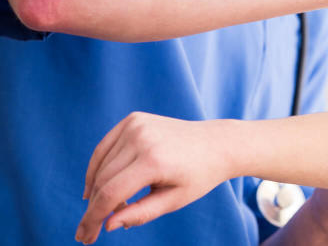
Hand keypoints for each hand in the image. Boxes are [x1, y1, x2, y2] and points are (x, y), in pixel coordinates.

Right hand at [75, 113, 234, 243]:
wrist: (217, 143)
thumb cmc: (199, 176)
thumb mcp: (174, 200)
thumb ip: (140, 213)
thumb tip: (108, 224)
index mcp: (155, 160)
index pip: (111, 194)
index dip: (93, 218)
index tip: (85, 237)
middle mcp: (142, 138)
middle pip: (102, 180)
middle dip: (93, 208)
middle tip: (89, 231)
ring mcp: (136, 125)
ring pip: (101, 165)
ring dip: (96, 189)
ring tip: (105, 208)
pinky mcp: (133, 119)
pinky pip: (105, 148)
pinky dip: (98, 167)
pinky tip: (96, 186)